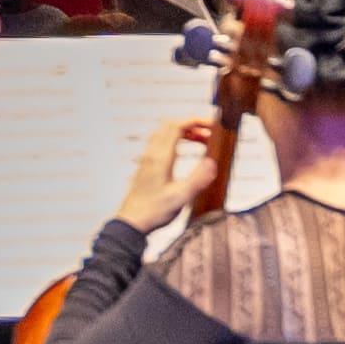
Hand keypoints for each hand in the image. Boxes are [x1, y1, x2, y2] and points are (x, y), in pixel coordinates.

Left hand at [110, 114, 218, 230]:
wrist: (132, 222)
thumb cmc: (154, 211)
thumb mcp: (181, 197)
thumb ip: (197, 179)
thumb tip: (212, 162)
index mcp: (161, 157)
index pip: (177, 126)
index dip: (195, 121)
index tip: (211, 124)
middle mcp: (152, 153)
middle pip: (171, 125)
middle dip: (192, 124)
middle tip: (210, 134)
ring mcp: (148, 158)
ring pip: (165, 133)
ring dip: (184, 132)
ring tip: (202, 141)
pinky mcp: (146, 165)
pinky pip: (161, 143)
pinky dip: (176, 140)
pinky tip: (185, 153)